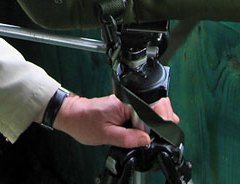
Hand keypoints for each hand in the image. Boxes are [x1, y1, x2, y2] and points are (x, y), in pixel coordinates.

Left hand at [52, 94, 178, 147]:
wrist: (72, 115)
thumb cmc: (84, 122)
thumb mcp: (106, 135)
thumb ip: (127, 138)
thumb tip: (146, 140)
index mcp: (125, 103)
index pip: (152, 110)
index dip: (160, 124)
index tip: (164, 136)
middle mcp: (128, 99)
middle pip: (156, 104)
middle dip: (165, 118)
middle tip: (167, 135)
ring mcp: (128, 101)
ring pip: (152, 106)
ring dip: (160, 118)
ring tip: (165, 132)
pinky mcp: (126, 106)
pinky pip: (144, 109)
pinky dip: (152, 118)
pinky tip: (158, 126)